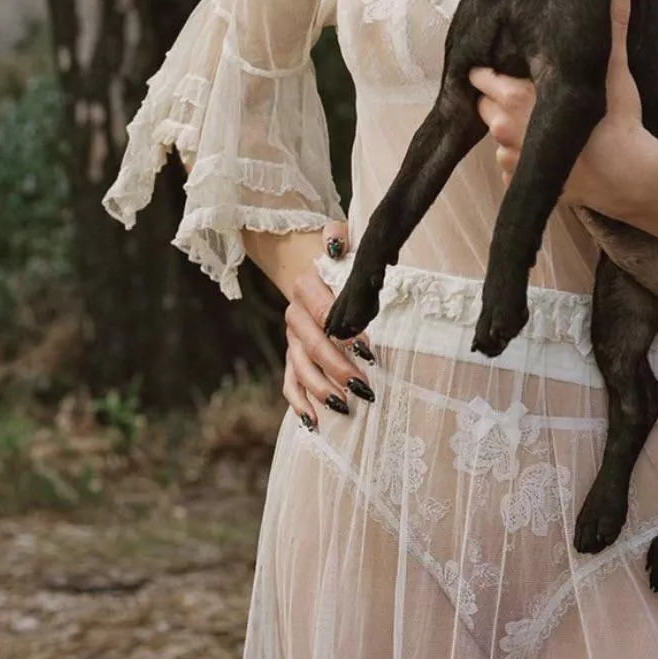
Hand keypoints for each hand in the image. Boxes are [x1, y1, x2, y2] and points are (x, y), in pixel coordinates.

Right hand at [282, 220, 375, 429]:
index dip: (345, 330)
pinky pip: (290, 382)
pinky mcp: (291, 356)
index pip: (325, 312)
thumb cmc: (336, 257)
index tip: (367, 348)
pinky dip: (299, 402)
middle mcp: (294, 314)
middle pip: (313, 345)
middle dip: (338, 368)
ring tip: (345, 406)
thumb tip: (337, 245)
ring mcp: (291, 339)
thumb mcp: (338, 238)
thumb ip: (337, 237)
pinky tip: (314, 421)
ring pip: (301, 368)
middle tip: (363, 386)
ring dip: (322, 389)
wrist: (307, 265)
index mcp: (306, 286)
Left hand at [469, 0, 644, 208]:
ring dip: (511, 130)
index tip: (510, 66)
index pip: (479, 75)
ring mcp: (509, 159)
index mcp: (513, 96)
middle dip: (499, 98)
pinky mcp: (519, 184)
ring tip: (540, 125)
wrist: (629, 176)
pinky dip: (521, 160)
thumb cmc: (617, 120)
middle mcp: (502, 127)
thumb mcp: (614, 68)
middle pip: (484, 105)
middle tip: (530, 94)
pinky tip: (546, 153)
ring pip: (497, 136)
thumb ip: (613, 24)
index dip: (492, 69)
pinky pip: (509, 167)